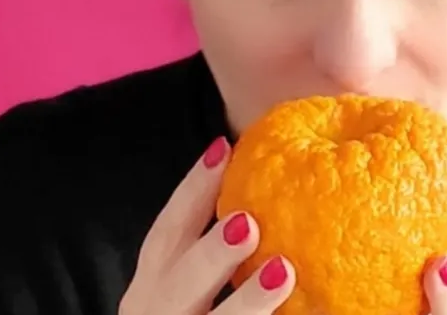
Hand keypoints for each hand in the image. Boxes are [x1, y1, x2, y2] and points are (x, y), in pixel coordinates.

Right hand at [119, 137, 295, 314]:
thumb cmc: (199, 313)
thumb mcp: (194, 289)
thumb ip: (222, 250)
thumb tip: (268, 200)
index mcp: (152, 285)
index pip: (168, 231)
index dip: (192, 189)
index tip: (223, 148)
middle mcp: (155, 312)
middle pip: (179, 282)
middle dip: (211, 253)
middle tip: (247, 223)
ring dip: (246, 300)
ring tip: (283, 271)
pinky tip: (295, 313)